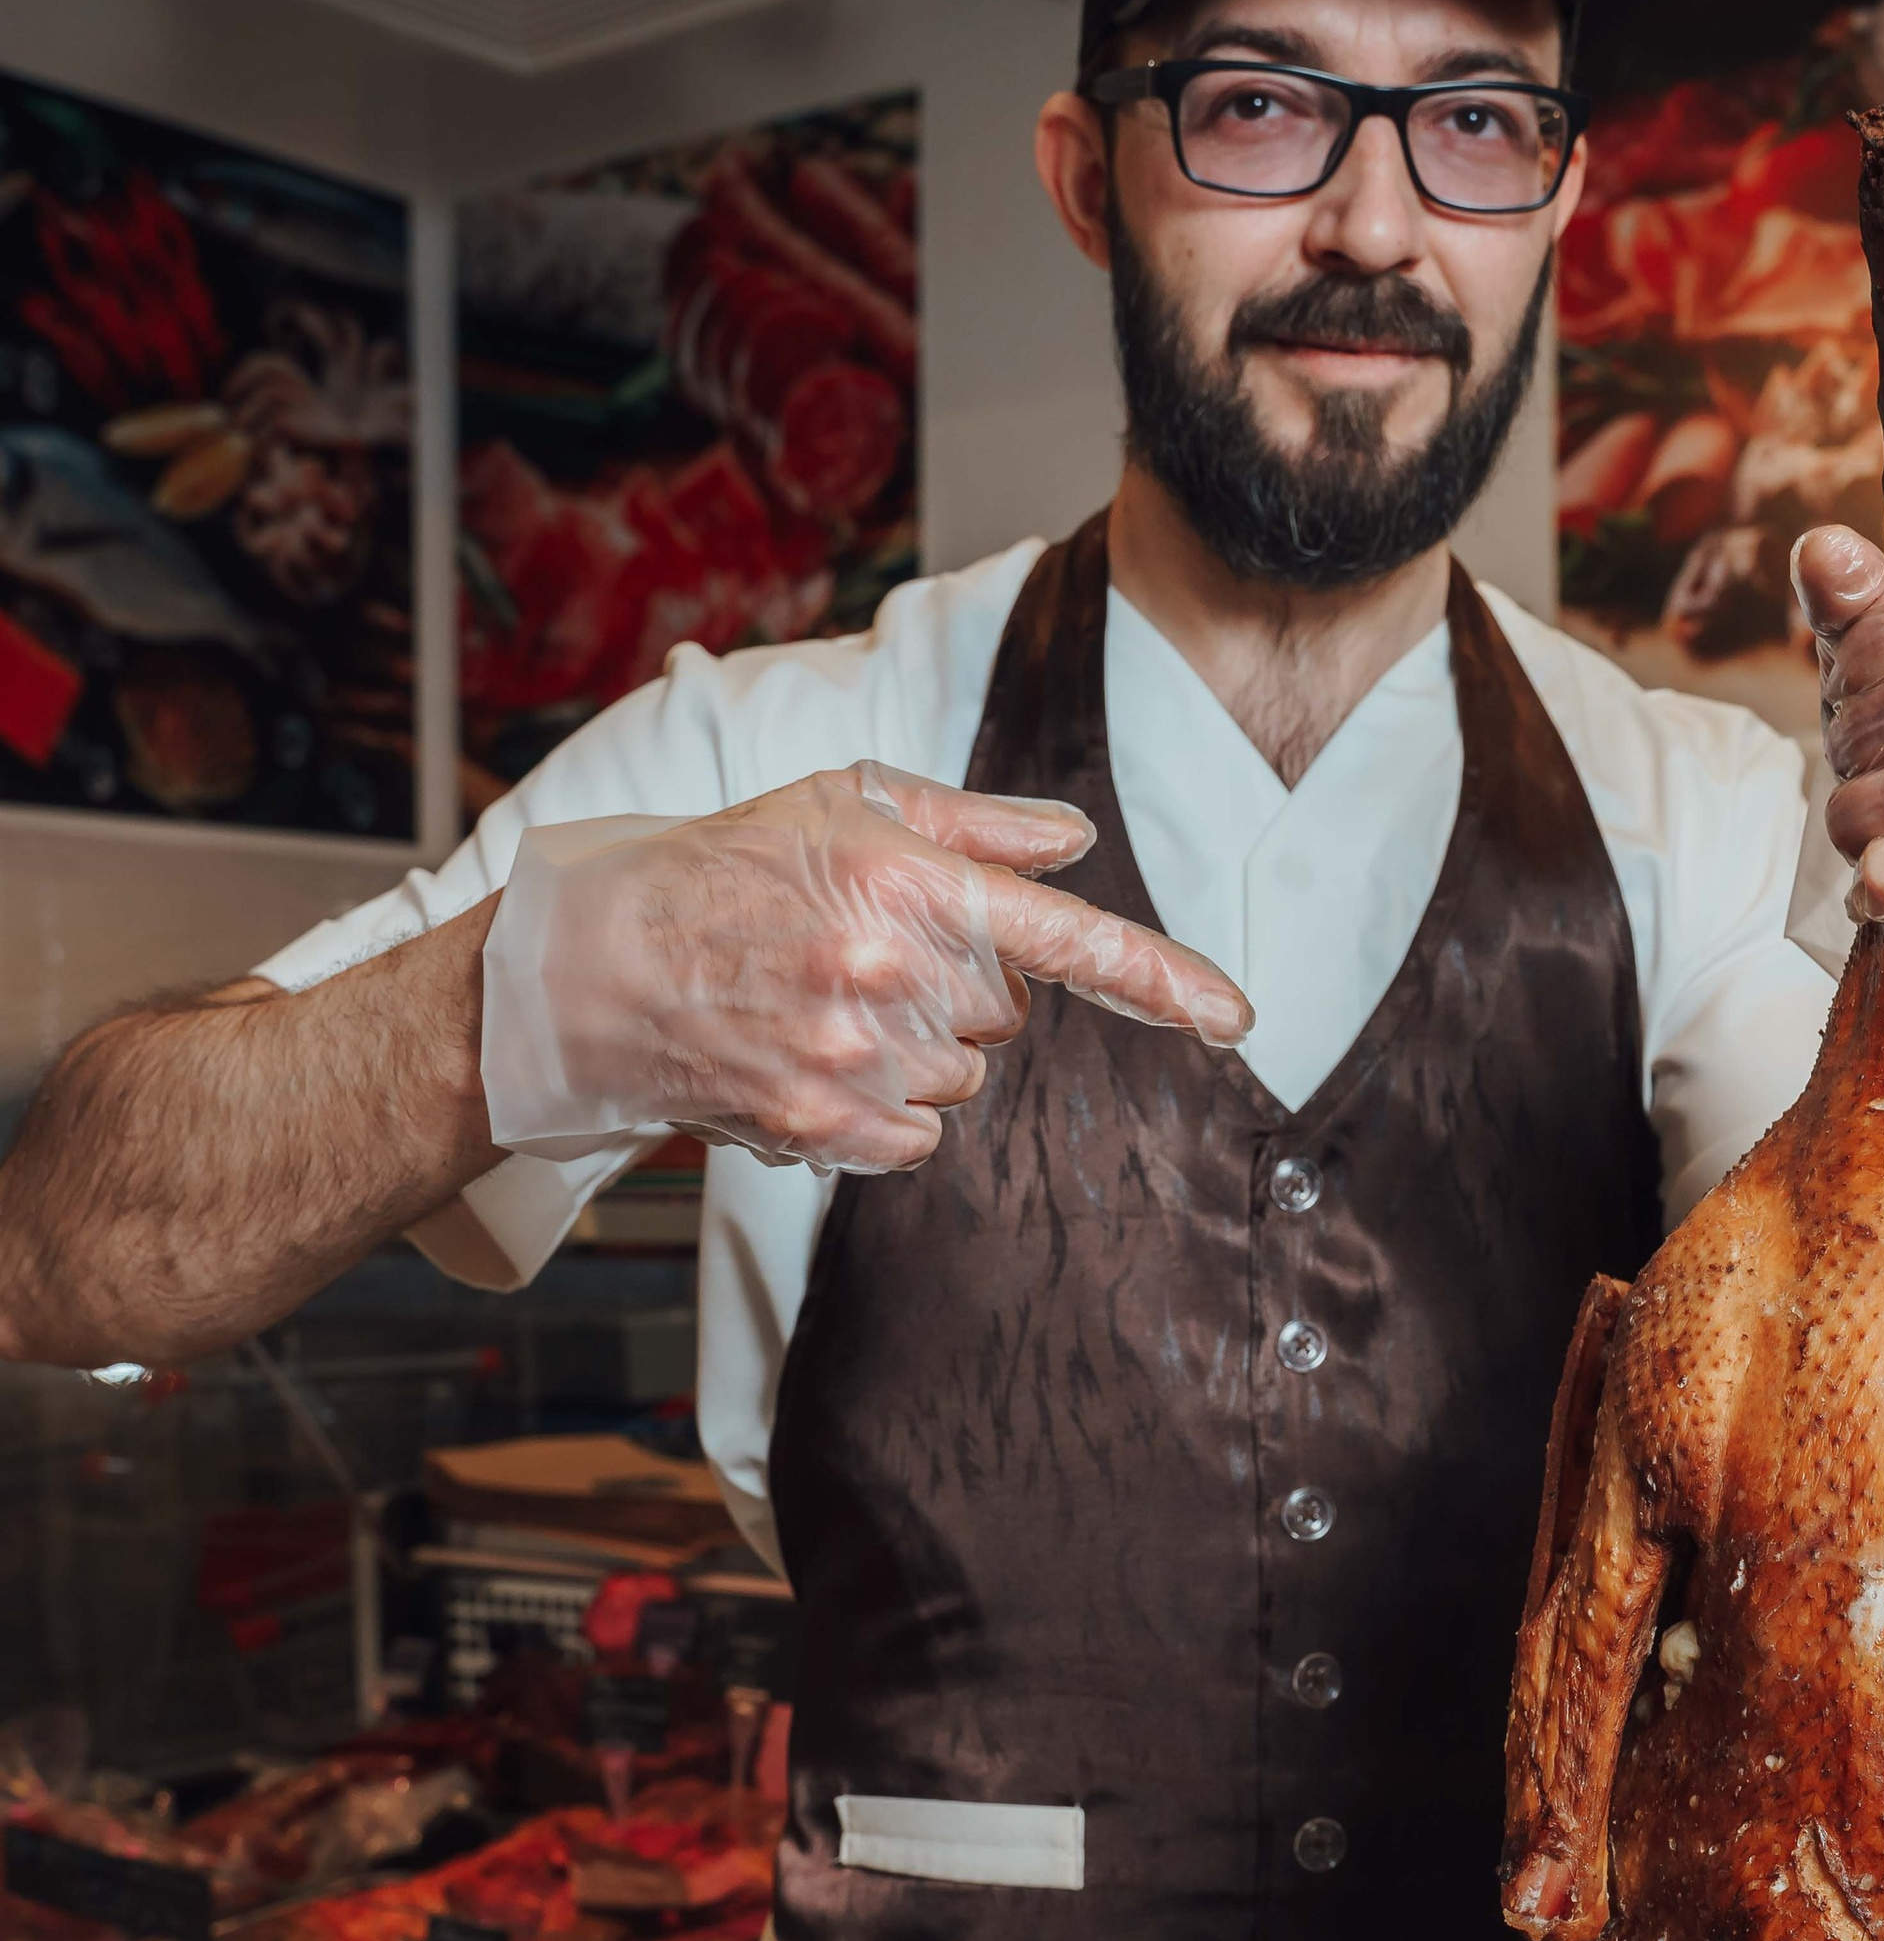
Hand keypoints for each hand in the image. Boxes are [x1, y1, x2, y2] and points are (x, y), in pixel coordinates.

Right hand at [478, 764, 1251, 1173]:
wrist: (591, 969)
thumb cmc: (721, 871)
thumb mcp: (843, 806)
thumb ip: (971, 827)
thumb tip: (1073, 843)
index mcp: (905, 882)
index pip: (1064, 939)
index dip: (1160, 980)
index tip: (1235, 1013)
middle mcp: (890, 974)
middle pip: (1006, 1012)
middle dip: (957, 986)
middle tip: (860, 951)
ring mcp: (856, 1060)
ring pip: (963, 1075)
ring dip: (917, 1048)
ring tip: (821, 1002)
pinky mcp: (825, 1128)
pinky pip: (919, 1135)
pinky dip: (885, 1107)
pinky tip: (814, 1057)